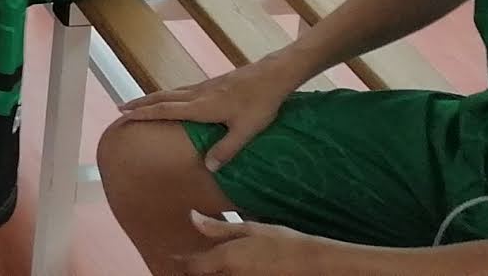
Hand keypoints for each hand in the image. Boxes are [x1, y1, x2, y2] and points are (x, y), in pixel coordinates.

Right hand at [117, 54, 303, 171]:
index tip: (123, 115)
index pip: (165, 109)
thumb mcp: (246, 130)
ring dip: (152, 98)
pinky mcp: (212, 84)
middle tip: (121, 108)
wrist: (272, 75)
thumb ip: (226, 149)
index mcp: (201, 107)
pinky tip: (173, 99)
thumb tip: (207, 167)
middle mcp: (197, 95)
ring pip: (171, 92)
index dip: (143, 113)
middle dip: (140, 103)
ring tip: (140, 104)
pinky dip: (168, 95)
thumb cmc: (260, 104)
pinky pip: (182, 90)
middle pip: (162, 97)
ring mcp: (204, 87)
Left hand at [183, 212, 340, 274]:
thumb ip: (219, 227)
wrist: (315, 264)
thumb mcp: (250, 228)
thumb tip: (192, 217)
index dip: (180, 261)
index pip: (192, 266)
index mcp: (226, 259)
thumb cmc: (283, 242)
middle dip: (194, 269)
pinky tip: (228, 265)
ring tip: (206, 261)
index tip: (173, 255)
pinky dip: (225, 272)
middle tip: (187, 259)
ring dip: (209, 271)